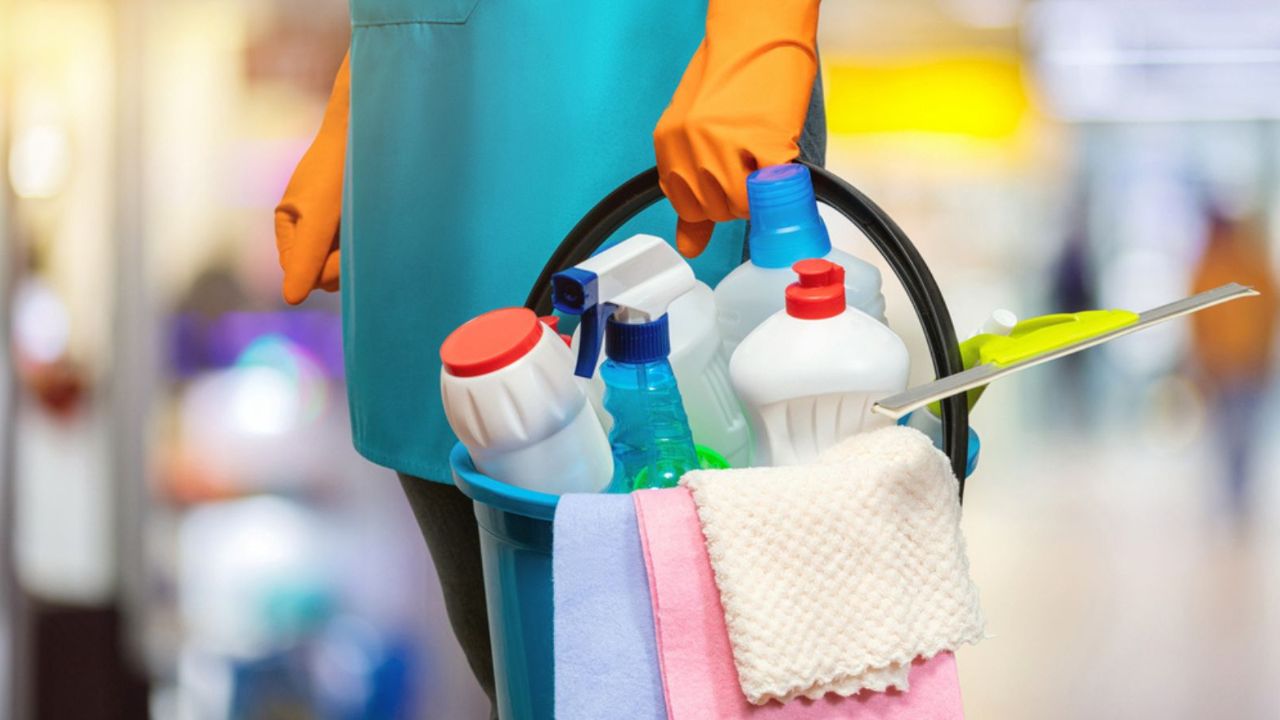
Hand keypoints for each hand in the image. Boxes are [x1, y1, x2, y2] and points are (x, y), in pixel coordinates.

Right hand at [275, 52, 348, 303]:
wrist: (371, 127)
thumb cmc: (340, 165)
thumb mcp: (320, 214)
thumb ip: (307, 257)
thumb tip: (291, 300)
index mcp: (288, 224)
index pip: (300, 274)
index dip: (322, 272)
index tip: (343, 256)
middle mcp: (310, 229)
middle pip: (323, 274)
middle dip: (342, 263)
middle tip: (362, 235)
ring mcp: (335, 226)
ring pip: (346, 264)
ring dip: (360, 253)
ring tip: (371, 223)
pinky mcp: (360, 223)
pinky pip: (362, 249)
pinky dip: (371, 244)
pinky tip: (379, 226)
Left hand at [654, 0, 819, 257]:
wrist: (761, 28)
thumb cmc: (734, 73)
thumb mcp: (697, 129)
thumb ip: (691, 187)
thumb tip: (688, 246)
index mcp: (669, 141)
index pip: (687, 206)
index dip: (714, 203)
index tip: (729, 185)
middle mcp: (690, 144)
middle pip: (717, 209)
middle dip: (739, 199)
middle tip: (753, 167)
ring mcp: (725, 142)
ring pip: (744, 205)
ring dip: (762, 194)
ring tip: (767, 160)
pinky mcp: (764, 138)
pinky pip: (774, 187)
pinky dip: (784, 180)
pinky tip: (782, 155)